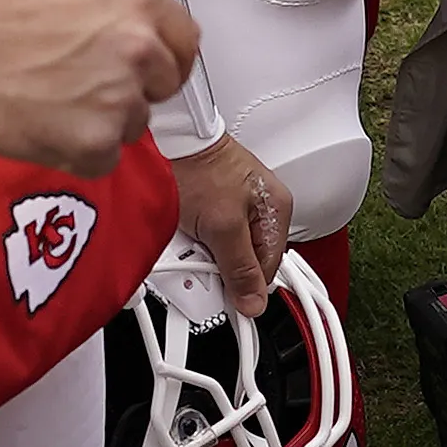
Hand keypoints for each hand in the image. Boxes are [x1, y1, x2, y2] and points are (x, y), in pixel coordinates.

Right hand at [0, 0, 202, 169]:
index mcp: (138, 1)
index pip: (184, 40)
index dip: (158, 47)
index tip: (126, 52)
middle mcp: (137, 51)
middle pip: (164, 85)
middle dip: (134, 82)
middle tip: (80, 71)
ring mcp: (115, 102)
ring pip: (134, 122)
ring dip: (105, 117)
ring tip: (55, 94)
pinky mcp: (89, 146)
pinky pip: (105, 158)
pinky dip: (80, 150)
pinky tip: (46, 122)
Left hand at [175, 134, 290, 314]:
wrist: (170, 143)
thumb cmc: (200, 170)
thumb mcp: (222, 228)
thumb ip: (240, 268)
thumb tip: (253, 302)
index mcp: (277, 211)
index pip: (268, 269)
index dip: (244, 284)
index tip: (223, 291)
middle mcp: (263, 209)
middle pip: (247, 261)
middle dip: (221, 265)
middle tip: (202, 254)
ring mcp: (240, 206)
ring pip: (227, 251)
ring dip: (205, 253)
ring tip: (191, 237)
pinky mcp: (218, 205)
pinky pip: (211, 237)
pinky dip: (196, 239)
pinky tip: (186, 231)